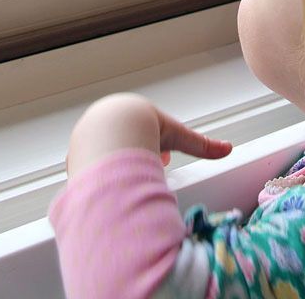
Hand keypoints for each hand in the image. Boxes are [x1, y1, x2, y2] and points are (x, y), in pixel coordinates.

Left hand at [65, 93, 232, 178]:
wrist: (111, 135)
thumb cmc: (144, 130)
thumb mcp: (177, 137)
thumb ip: (201, 145)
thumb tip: (227, 149)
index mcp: (131, 117)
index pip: (143, 133)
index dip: (155, 148)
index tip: (162, 158)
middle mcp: (109, 126)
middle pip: (123, 144)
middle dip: (136, 157)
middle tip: (146, 169)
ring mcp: (89, 140)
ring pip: (104, 156)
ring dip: (116, 167)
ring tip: (128, 182)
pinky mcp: (77, 156)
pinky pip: (89, 169)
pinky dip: (100, 177)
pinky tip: (109, 188)